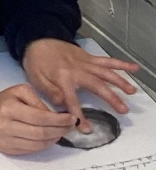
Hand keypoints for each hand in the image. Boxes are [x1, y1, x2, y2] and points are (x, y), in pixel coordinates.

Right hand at [0, 85, 76, 154]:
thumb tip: (54, 116)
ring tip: (61, 131)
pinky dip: (43, 145)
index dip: (59, 120)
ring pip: (38, 145)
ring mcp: (6, 140)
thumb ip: (38, 102)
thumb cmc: (1, 101)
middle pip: (41, 133)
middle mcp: (6, 126)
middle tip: (70, 126)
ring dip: (54, 139)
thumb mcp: (19, 91)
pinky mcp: (7, 150)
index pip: (40, 118)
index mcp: (9, 109)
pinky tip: (49, 137)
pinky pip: (31, 150)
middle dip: (60, 130)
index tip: (71, 118)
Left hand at [22, 38, 140, 132]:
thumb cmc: (36, 62)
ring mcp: (85, 63)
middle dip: (111, 98)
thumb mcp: (36, 78)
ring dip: (120, 81)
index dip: (79, 116)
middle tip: (123, 110)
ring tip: (131, 92)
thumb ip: (49, 91)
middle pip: (97, 85)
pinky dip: (120, 63)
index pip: (72, 101)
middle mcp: (77, 70)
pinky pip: (106, 60)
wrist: (38, 41)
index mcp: (62, 78)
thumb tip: (61, 103)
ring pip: (105, 72)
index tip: (86, 129)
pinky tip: (134, 67)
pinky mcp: (89, 57)